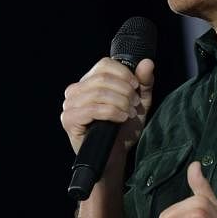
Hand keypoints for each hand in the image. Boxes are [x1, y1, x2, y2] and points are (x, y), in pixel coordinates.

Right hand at [60, 57, 154, 172]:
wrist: (115, 155)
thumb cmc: (124, 128)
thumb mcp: (139, 102)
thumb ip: (144, 82)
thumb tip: (147, 62)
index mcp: (89, 81)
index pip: (104, 64)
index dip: (124, 74)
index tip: (136, 87)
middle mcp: (75, 90)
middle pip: (103, 78)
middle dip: (124, 91)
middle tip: (134, 104)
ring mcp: (69, 104)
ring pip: (98, 92)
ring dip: (120, 102)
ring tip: (129, 113)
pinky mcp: (69, 119)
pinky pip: (92, 109)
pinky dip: (111, 112)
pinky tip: (121, 118)